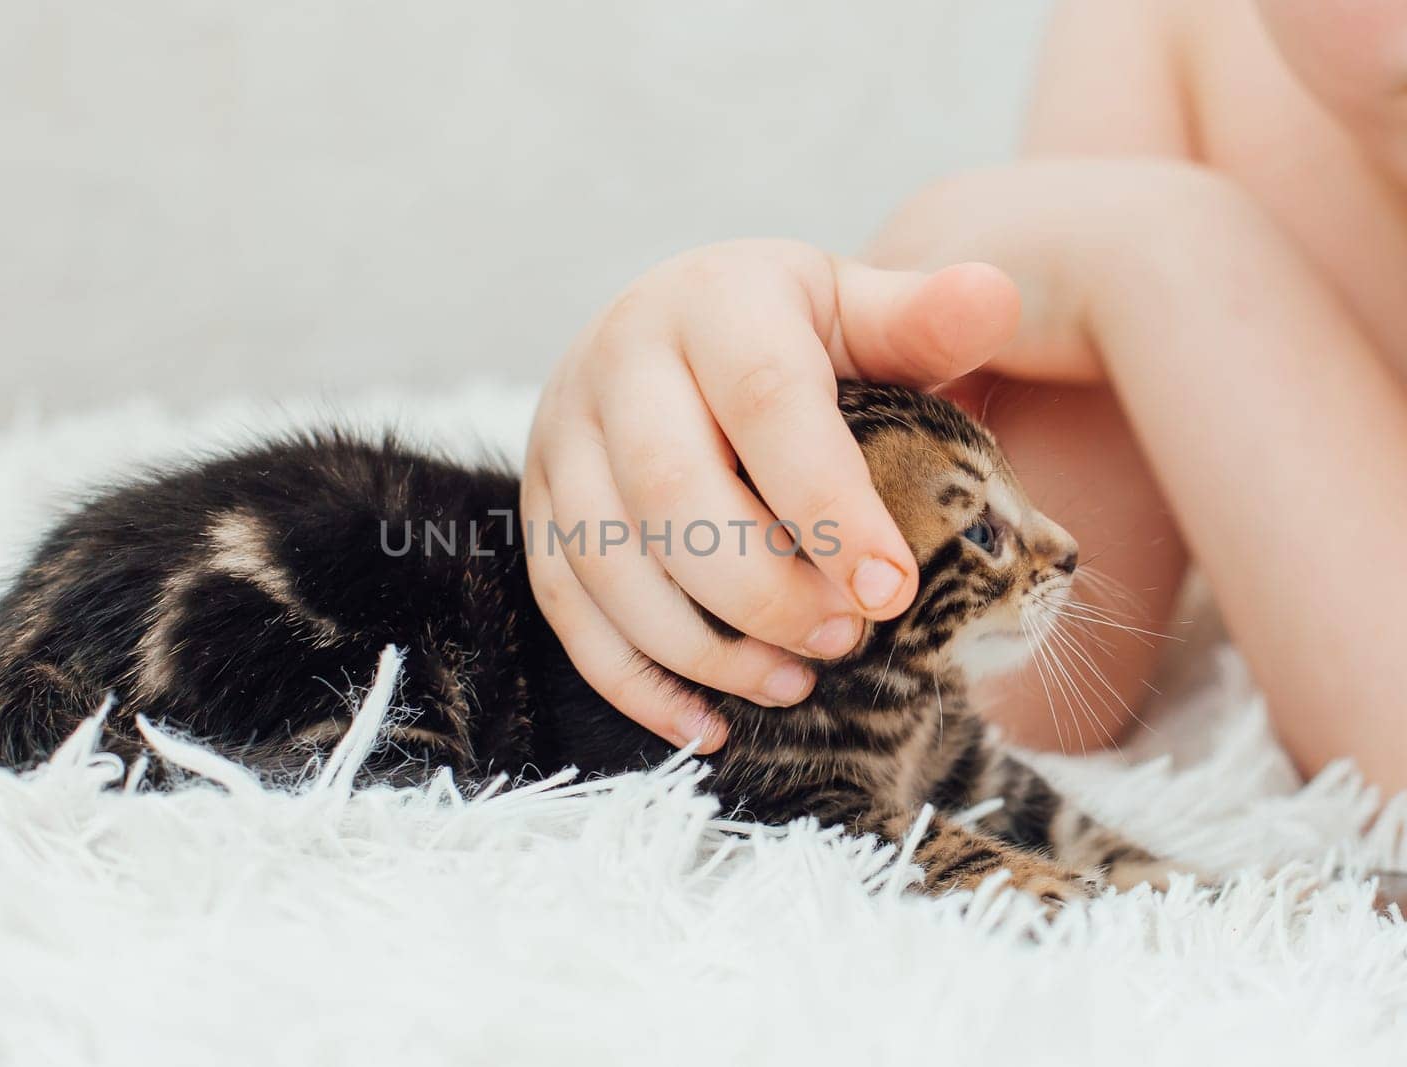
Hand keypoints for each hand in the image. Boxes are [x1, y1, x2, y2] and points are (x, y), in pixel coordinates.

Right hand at [521, 239, 1018, 750]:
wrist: (666, 326)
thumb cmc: (783, 333)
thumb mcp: (852, 309)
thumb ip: (920, 318)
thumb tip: (994, 296)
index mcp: (710, 304)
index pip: (765, 400)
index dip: (828, 503)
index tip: (892, 589)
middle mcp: (617, 363)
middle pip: (669, 491)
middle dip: (762, 588)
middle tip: (846, 638)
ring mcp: (563, 438)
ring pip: (606, 560)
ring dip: (702, 645)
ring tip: (794, 681)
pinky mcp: (539, 505)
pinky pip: (565, 608)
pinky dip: (634, 680)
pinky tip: (708, 724)